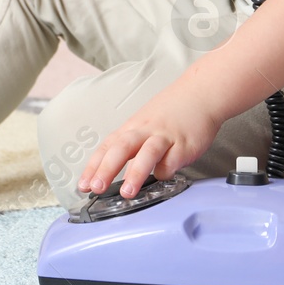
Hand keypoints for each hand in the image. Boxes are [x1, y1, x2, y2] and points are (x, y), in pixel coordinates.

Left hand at [76, 79, 221, 198]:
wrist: (200, 92)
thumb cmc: (172, 110)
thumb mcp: (144, 123)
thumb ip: (132, 146)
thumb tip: (114, 169)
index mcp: (132, 128)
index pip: (107, 147)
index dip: (94, 166)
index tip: (83, 185)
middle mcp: (145, 131)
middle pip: (121, 148)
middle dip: (106, 169)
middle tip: (96, 187)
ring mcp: (165, 136)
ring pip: (147, 153)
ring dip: (135, 173)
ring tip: (127, 192)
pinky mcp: (185, 144)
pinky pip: (173, 160)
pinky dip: (166, 170)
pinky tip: (162, 176)